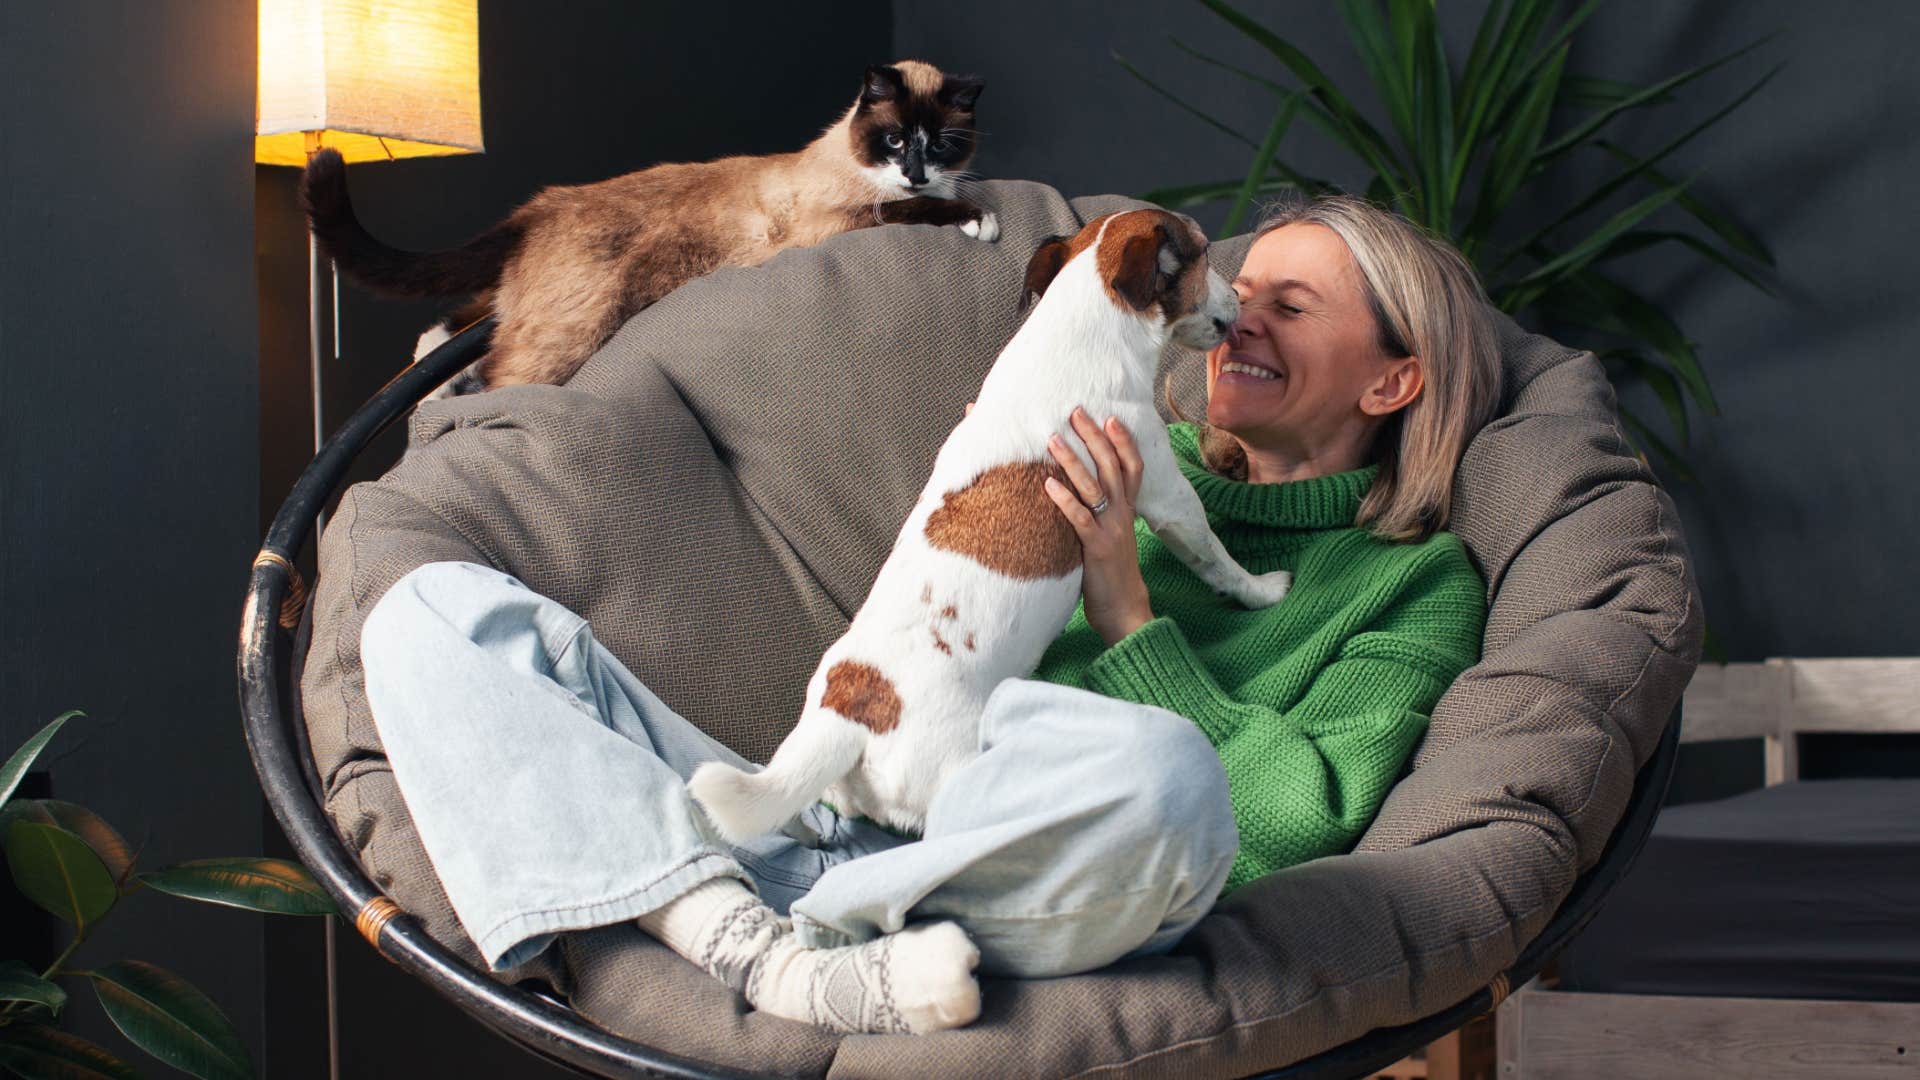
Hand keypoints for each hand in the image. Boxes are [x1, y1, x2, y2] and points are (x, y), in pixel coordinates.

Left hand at [1045, 407, 1152, 645]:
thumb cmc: (1110, 576)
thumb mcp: (1108, 538)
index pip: (1132, 467)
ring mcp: (1110, 530)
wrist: (1125, 612)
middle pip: (1112, 466)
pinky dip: (1064, 499)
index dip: (1124, 441)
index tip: (1110, 417)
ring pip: (1095, 486)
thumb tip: (1074, 497)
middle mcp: (1122, 515)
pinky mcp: (1096, 549)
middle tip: (1076, 411)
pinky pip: (1079, 519)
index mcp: (1126, 511)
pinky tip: (1047, 483)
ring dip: (1073, 459)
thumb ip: (1096, 516)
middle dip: (1094, 436)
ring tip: (1052, 437)